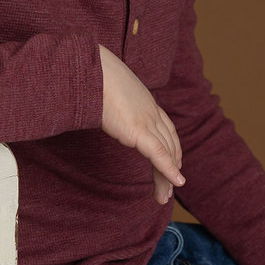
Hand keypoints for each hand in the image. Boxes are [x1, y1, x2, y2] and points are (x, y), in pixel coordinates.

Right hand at [99, 46, 184, 202]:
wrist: (89, 67)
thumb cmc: (89, 73)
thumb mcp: (103, 89)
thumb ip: (103, 99)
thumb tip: (88, 103)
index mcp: (144, 100)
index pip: (165, 128)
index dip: (170, 147)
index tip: (172, 162)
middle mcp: (150, 110)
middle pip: (169, 143)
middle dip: (172, 165)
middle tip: (171, 186)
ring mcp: (147, 119)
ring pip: (166, 153)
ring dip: (167, 177)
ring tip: (164, 197)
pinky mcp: (139, 129)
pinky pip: (158, 154)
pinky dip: (169, 170)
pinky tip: (176, 183)